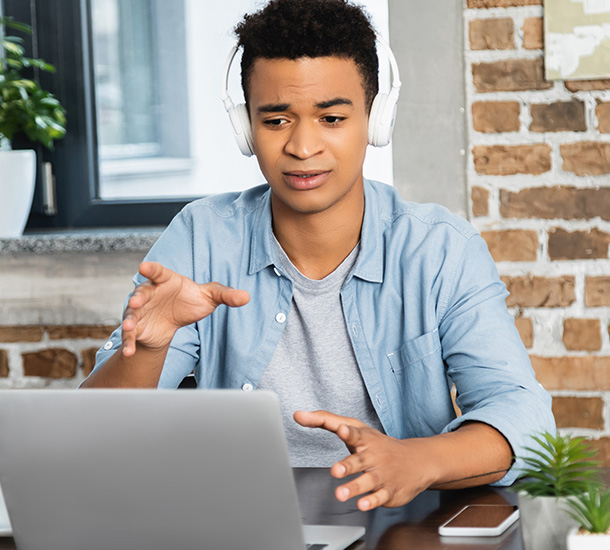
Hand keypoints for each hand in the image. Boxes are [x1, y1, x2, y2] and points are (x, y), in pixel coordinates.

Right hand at [121, 261, 249, 355]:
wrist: (175, 321)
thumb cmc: (190, 301)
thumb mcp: (210, 297)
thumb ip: (226, 295)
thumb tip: (246, 297)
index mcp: (166, 280)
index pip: (158, 272)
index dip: (152, 269)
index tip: (144, 266)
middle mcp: (150, 293)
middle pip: (141, 292)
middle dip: (137, 297)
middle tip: (137, 301)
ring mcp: (141, 310)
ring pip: (131, 313)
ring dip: (128, 320)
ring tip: (128, 327)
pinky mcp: (137, 327)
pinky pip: (131, 335)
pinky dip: (129, 342)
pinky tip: (128, 351)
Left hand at [294, 410, 438, 510]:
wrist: (416, 461)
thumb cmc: (378, 444)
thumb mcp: (355, 428)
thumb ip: (326, 421)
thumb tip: (298, 415)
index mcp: (364, 439)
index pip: (355, 434)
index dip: (348, 432)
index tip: (342, 430)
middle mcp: (373, 456)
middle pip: (358, 461)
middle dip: (347, 466)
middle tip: (335, 471)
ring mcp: (381, 474)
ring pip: (367, 482)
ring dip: (354, 487)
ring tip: (340, 493)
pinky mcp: (388, 491)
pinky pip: (379, 497)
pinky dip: (371, 501)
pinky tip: (362, 504)